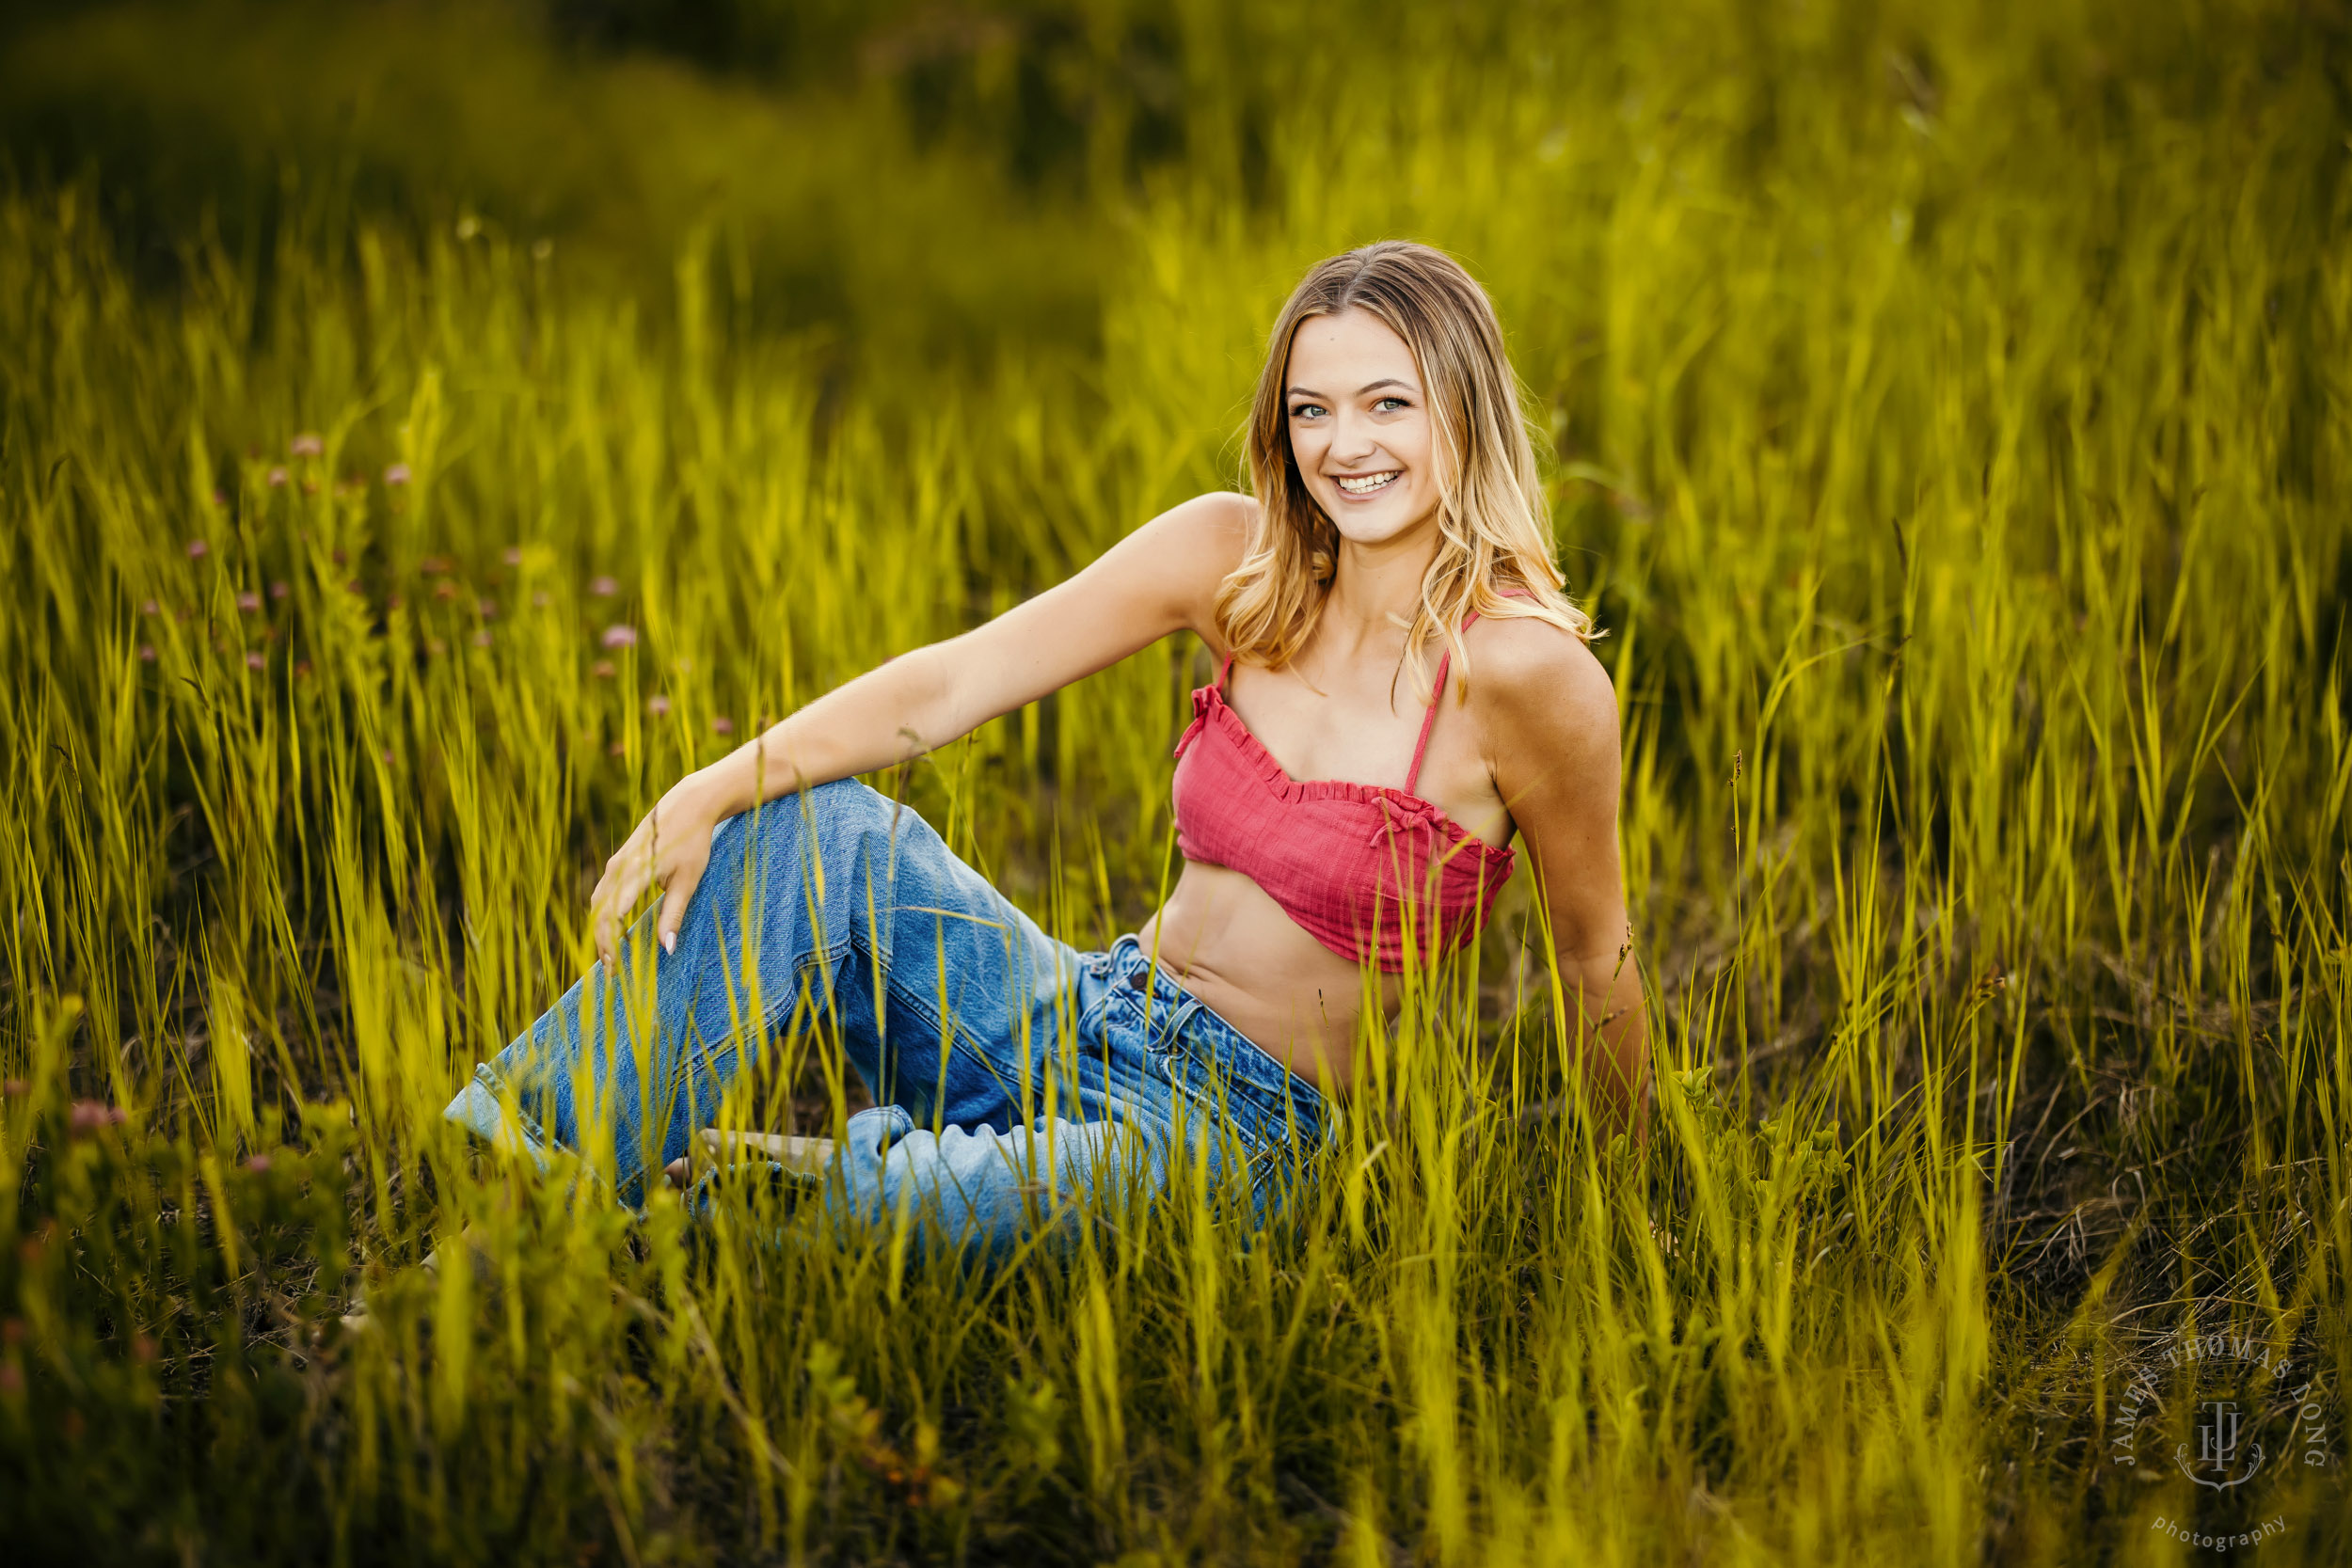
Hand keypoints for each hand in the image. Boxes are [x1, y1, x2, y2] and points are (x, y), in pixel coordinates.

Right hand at [588, 776, 721, 969]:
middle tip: (612, 972)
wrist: (687, 805)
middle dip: (602, 944)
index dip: (610, 945)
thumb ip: (674, 914)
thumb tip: (667, 949)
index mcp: (635, 873)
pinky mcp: (618, 862)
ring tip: (612, 957)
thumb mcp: (688, 880)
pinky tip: (615, 932)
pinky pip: (602, 894)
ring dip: (601, 931)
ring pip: (597, 904)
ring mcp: (615, 864)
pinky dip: (604, 916)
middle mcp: (618, 868)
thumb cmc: (692, 842)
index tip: (614, 969)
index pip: (612, 918)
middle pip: (599, 914)